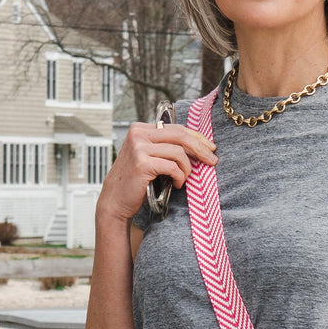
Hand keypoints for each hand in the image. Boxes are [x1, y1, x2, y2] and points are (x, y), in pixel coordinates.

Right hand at [97, 119, 216, 221]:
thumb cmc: (136, 180)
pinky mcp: (142, 163)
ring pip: (178, 152)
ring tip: (183, 179)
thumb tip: (198, 145)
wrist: (115, 200)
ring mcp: (139, 148)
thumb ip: (165, 147)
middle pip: (180, 136)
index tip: (210, 147)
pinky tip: (177, 184)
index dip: (196, 137)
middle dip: (200, 148)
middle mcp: (138, 134)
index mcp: (140, 129)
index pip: (176, 128)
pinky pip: (172, 167)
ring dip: (187, 169)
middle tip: (212, 161)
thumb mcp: (148, 156)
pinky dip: (179, 177)